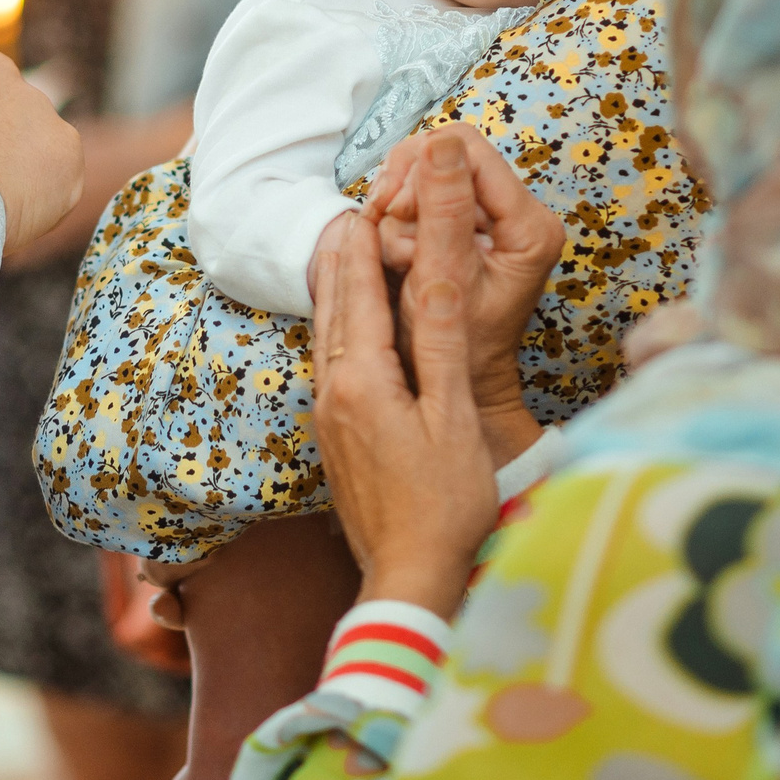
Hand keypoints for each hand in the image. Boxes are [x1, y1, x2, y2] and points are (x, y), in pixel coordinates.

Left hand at [312, 195, 499, 615]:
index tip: (367, 202)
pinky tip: (345, 326)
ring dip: (335, 289)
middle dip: (341, 257)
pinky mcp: (333, 438)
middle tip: (351, 209)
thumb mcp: (453, 417)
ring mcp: (328, 418)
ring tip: (342, 252)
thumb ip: (439, 342)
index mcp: (363, 381)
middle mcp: (333, 392)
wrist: (408, 578)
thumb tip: (435, 271)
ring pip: (325, 335)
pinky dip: (337, 326)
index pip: (360, 293)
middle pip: (333, 307)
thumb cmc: (444, 505)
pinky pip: (329, 362)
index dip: (366, 246)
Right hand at [367, 124, 563, 435]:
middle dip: (405, 189)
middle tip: (386, 230)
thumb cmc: (451, 349)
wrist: (452, 385)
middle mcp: (518, 213)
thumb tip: (440, 142)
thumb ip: (443, 210)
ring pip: (428, 172)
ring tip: (395, 253)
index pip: (468, 149)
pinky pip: (423, 196)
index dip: (420, 168)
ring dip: (397, 208)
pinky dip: (399, 219)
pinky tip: (398, 253)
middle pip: (445, 154)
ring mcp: (493, 218)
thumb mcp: (443, 277)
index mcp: (529, 224)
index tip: (392, 209)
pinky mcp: (469, 225)